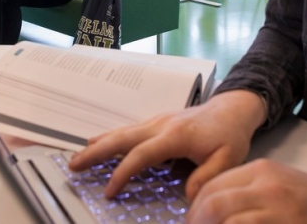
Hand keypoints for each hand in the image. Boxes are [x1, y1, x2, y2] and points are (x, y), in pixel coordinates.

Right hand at [69, 90, 266, 199]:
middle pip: (122, 138)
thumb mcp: (227, 160)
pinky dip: (109, 137)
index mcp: (175, 135)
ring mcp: (157, 121)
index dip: (123, 173)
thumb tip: (187, 197)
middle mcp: (161, 125)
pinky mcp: (157, 122)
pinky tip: (97, 142)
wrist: (233, 109)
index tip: (109, 192)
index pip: (141, 155)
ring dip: (98, 144)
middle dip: (96, 152)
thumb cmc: (230, 135)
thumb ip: (206, 178)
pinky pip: (128, 130)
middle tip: (73, 166)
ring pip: (121, 132)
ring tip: (76, 157)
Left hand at [188, 159, 306, 222]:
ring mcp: (279, 209)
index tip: (191, 223)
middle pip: (214, 204)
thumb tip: (210, 211)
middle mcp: (267, 186)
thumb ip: (246, 194)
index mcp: (261, 170)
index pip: (212, 186)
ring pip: (227, 219)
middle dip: (197, 222)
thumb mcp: (278, 187)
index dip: (195, 209)